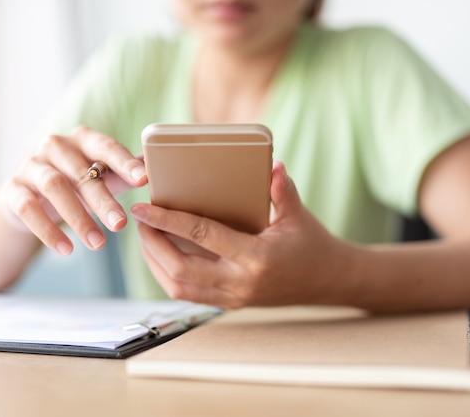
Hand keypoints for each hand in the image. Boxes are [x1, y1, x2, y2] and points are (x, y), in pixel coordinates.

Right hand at [2, 126, 146, 254]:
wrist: (25, 199)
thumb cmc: (74, 184)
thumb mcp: (100, 177)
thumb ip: (124, 174)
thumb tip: (158, 171)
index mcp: (82, 139)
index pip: (106, 146)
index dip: (124, 163)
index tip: (143, 180)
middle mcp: (54, 146)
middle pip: (81, 172)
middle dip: (103, 200)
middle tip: (121, 225)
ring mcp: (30, 165)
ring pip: (54, 188)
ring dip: (78, 218)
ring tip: (98, 244)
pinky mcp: (12, 190)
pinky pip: (28, 209)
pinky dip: (48, 231)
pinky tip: (67, 249)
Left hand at [132, 161, 355, 308]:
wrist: (328, 282)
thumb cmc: (313, 245)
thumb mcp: (299, 215)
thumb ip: (282, 191)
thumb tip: (272, 165)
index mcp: (257, 258)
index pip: (203, 236)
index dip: (168, 220)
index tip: (143, 208)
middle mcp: (241, 283)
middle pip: (180, 268)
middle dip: (152, 244)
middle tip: (140, 220)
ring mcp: (234, 298)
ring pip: (180, 288)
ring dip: (156, 263)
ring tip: (147, 237)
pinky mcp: (231, 304)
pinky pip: (190, 295)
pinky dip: (169, 276)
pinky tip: (163, 256)